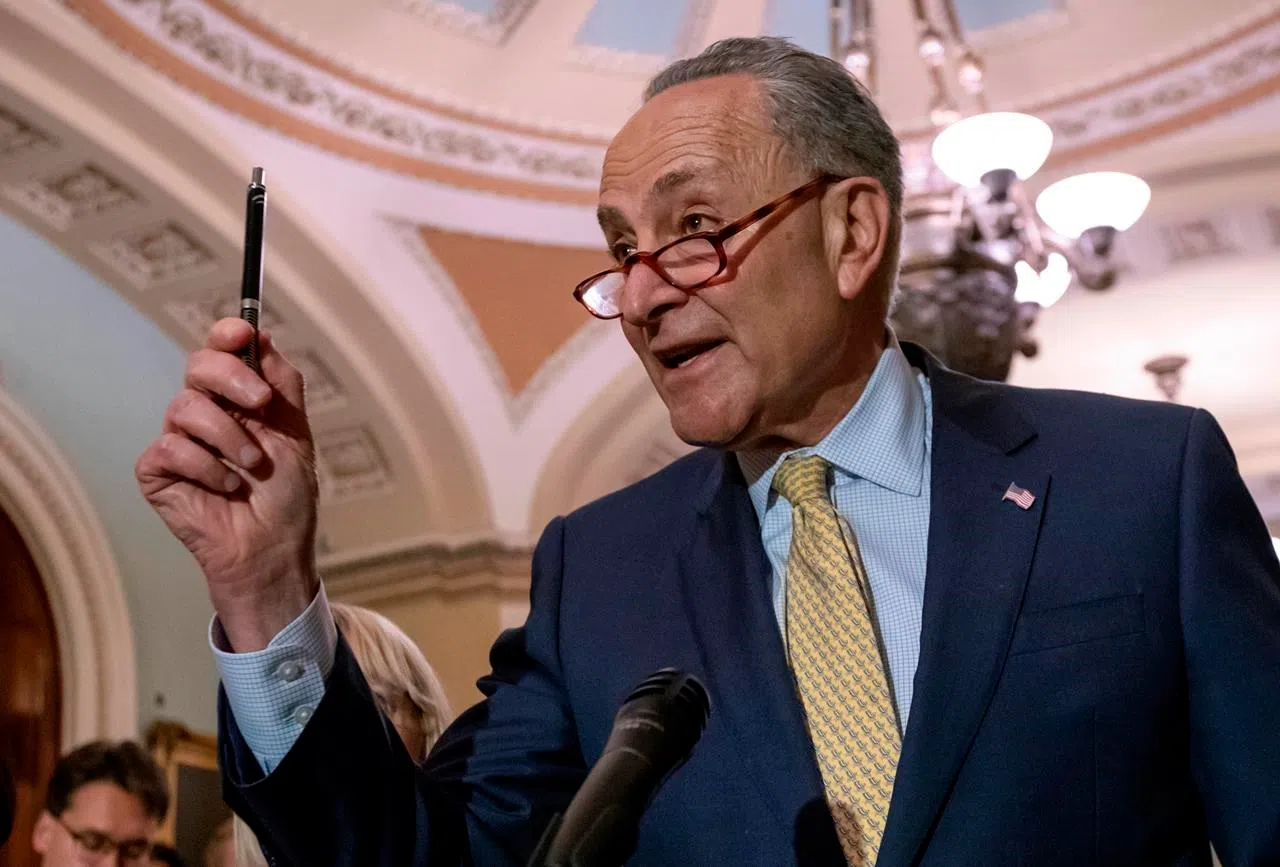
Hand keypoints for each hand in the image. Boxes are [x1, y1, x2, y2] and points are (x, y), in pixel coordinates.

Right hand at [136, 318, 319, 650]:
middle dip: (231, 377)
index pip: (222, 351)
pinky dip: (207, 468)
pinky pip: (172, 448)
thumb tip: (262, 336)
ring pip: (186, 407)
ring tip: (252, 467)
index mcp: (238, 400)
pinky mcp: (158, 471)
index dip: (227, 334)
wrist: (273, 548)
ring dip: (229, 438)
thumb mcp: (295, 433)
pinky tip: (226, 489)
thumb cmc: (286, 497)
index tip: (241, 334)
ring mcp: (180, 441)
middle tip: (260, 404)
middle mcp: (206, 413)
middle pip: (198, 365)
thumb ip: (281, 384)